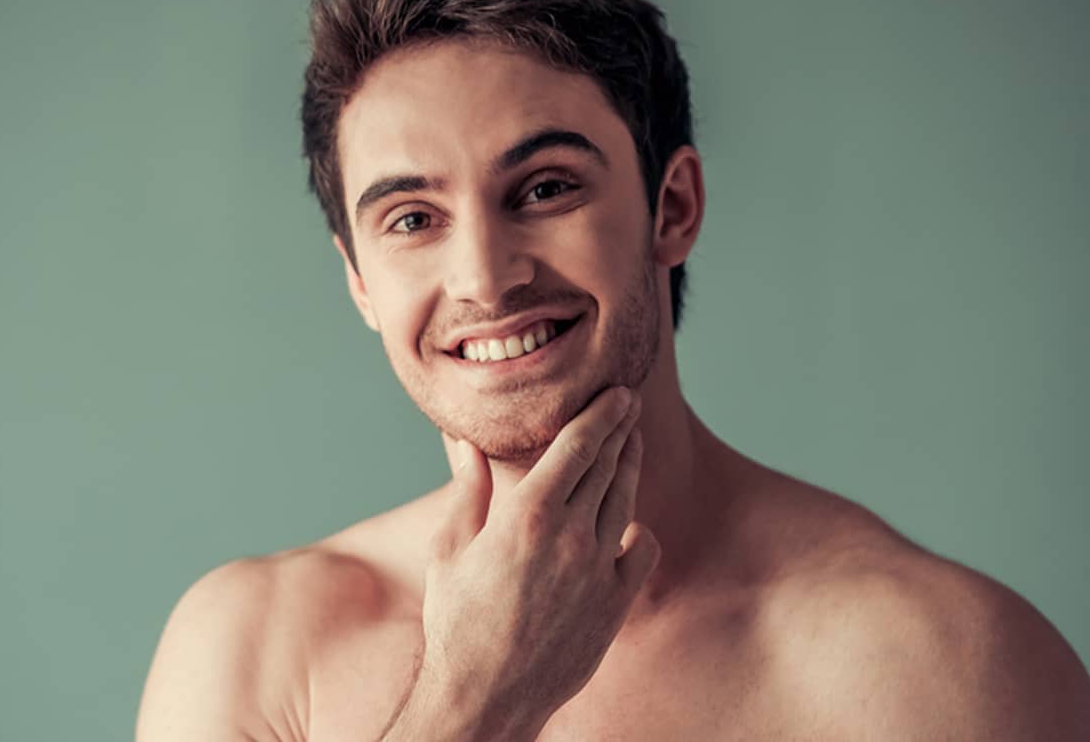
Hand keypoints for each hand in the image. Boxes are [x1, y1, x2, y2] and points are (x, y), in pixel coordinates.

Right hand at [418, 387, 659, 728]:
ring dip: (630, 466)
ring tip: (632, 443)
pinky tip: (627, 522)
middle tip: (631, 404)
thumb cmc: (456, 622)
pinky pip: (640, 551)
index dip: (601, 414)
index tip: (619, 393)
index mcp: (525, 515)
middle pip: (606, 464)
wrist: (484, 697)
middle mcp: (568, 535)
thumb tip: (464, 443)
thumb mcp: (449, 549)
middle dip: (621, 428)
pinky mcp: (614, 603)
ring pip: (624, 500)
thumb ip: (467, 490)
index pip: (576, 446)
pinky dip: (637, 530)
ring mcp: (597, 570)